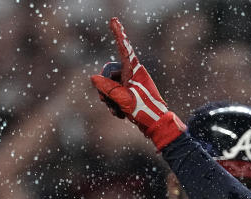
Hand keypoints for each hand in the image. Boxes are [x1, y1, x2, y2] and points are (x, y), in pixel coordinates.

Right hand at [90, 17, 185, 149]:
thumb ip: (106, 87)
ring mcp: (132, 84)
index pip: (124, 49)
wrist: (156, 126)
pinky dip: (115, 105)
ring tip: (117, 111)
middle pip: (109, 73)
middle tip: (107, 101)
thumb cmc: (143, 110)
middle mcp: (133, 74)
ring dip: (110, 100)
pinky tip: (120, 115)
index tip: (114, 20)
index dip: (118, 34)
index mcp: (134, 70)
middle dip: (105, 88)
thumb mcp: (122, 98)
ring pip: (110, 86)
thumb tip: (94, 78)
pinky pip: (116, 95)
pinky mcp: (131, 94)